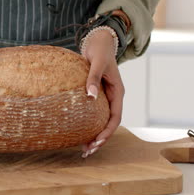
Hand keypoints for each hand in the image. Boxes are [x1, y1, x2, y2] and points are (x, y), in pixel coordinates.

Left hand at [80, 29, 124, 157]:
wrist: (98, 42)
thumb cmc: (99, 51)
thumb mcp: (97, 63)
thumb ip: (93, 78)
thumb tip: (89, 95)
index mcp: (117, 93)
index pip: (115, 118)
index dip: (107, 132)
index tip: (96, 142)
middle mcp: (112, 98)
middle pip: (108, 124)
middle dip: (99, 139)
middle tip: (87, 152)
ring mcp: (103, 98)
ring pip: (100, 121)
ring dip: (93, 135)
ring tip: (83, 149)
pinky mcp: (94, 96)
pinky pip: (92, 114)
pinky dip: (86, 124)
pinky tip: (76, 132)